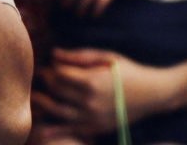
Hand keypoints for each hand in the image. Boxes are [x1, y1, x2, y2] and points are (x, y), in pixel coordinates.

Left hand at [34, 49, 165, 132]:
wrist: (153, 95)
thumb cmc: (129, 71)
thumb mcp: (106, 57)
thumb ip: (78, 56)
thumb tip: (53, 54)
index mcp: (92, 81)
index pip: (59, 74)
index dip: (50, 67)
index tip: (48, 63)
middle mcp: (90, 102)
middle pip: (56, 91)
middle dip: (45, 82)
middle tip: (39, 76)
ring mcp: (92, 118)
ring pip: (57, 112)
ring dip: (41, 104)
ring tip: (33, 96)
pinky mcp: (96, 128)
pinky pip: (70, 131)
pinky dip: (53, 131)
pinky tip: (39, 130)